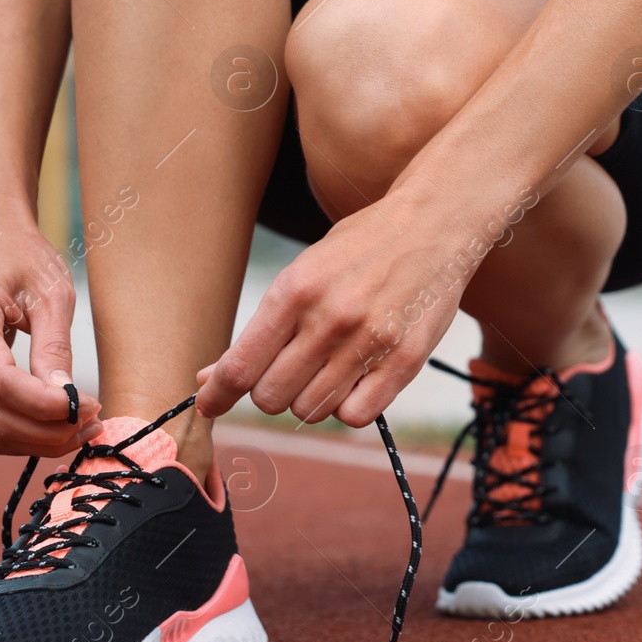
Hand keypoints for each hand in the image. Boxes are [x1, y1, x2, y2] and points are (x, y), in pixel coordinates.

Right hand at [0, 209, 102, 455]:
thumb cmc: (22, 254)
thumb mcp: (52, 291)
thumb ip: (55, 346)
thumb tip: (66, 398)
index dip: (42, 405)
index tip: (85, 405)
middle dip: (45, 432)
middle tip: (92, 423)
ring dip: (35, 440)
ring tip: (81, 427)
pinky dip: (22, 432)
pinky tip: (57, 423)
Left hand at [195, 203, 471, 426]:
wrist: (433, 225)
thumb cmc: (361, 248)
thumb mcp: (302, 272)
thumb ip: (262, 328)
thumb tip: (212, 376)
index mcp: (295, 291)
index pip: (241, 366)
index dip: (218, 393)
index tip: (208, 404)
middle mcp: (329, 319)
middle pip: (271, 397)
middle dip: (271, 391)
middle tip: (288, 370)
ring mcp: (369, 343)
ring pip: (311, 411)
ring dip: (310, 398)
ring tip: (327, 367)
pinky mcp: (405, 361)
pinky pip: (355, 416)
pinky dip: (347, 408)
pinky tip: (354, 380)